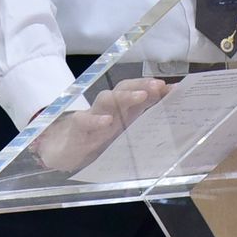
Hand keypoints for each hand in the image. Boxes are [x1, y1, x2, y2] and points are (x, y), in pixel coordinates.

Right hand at [32, 77, 169, 172]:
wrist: (61, 150)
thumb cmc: (96, 139)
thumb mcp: (121, 133)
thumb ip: (143, 122)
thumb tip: (172, 116)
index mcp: (120, 111)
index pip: (137, 91)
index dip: (154, 88)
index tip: (175, 87)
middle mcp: (107, 110)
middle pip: (122, 90)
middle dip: (141, 85)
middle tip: (159, 86)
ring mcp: (91, 118)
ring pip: (105, 100)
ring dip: (124, 96)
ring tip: (140, 96)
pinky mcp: (76, 131)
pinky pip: (84, 121)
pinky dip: (95, 120)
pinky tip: (107, 122)